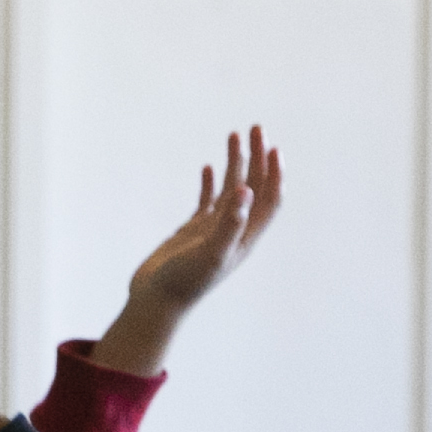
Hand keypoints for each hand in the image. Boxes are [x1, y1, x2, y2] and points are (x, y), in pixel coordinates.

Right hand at [92, 127, 281, 379]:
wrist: (156, 302)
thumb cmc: (184, 282)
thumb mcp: (210, 252)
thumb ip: (229, 222)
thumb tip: (246, 189)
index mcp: (245, 236)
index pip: (269, 198)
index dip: (275, 173)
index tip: (273, 147)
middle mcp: (234, 230)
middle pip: (254, 187)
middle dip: (257, 157)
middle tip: (255, 129)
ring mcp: (213, 230)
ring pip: (231, 189)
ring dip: (236, 163)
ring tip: (234, 135)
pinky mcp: (192, 232)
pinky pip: (206, 201)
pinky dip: (210, 182)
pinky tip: (208, 167)